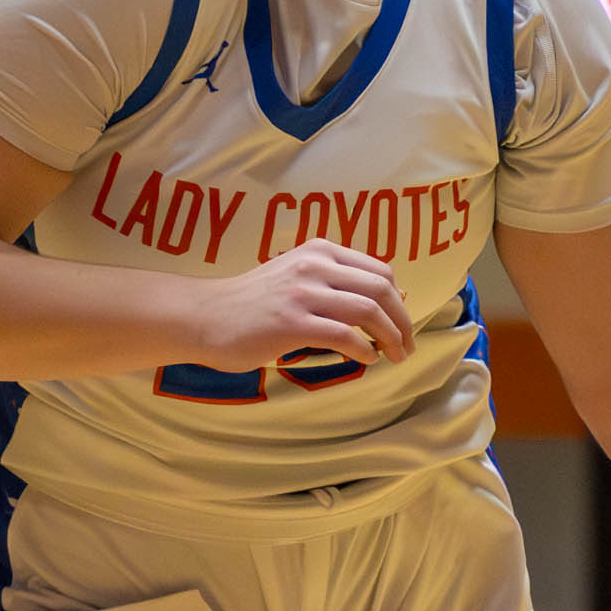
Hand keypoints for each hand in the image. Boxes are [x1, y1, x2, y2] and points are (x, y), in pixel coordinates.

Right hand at [193, 239, 410, 366]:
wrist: (204, 315)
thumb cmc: (251, 302)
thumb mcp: (294, 275)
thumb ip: (330, 281)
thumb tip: (380, 301)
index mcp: (320, 251)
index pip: (379, 271)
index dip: (399, 299)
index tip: (402, 322)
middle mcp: (315, 266)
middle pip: (381, 289)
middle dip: (402, 321)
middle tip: (406, 346)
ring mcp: (303, 294)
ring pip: (368, 311)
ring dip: (390, 338)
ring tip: (394, 356)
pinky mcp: (292, 323)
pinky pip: (344, 336)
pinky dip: (363, 350)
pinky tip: (366, 360)